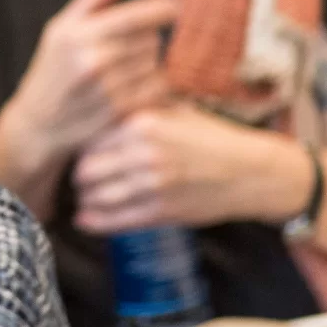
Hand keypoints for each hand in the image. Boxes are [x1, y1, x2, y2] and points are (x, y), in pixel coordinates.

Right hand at [9, 0, 174, 159]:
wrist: (38, 124)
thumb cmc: (51, 69)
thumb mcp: (60, 28)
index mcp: (80, 35)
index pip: (138, 15)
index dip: (166, 9)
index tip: (175, 7)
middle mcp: (96, 61)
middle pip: (152, 39)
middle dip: (148, 38)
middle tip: (132, 46)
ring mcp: (109, 90)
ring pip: (157, 65)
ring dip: (151, 64)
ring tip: (130, 69)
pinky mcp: (121, 114)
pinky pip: (158, 91)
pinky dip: (156, 87)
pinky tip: (139, 86)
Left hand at [72, 104, 310, 234]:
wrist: (250, 171)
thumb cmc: (210, 137)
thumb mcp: (173, 110)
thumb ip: (137, 108)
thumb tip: (98, 104)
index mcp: (143, 123)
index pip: (90, 137)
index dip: (79, 147)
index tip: (75, 152)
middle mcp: (144, 153)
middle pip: (87, 169)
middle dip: (78, 176)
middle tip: (77, 179)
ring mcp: (152, 185)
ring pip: (98, 197)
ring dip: (84, 201)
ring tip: (82, 199)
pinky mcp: (162, 212)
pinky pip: (117, 220)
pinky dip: (95, 222)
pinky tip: (84, 220)